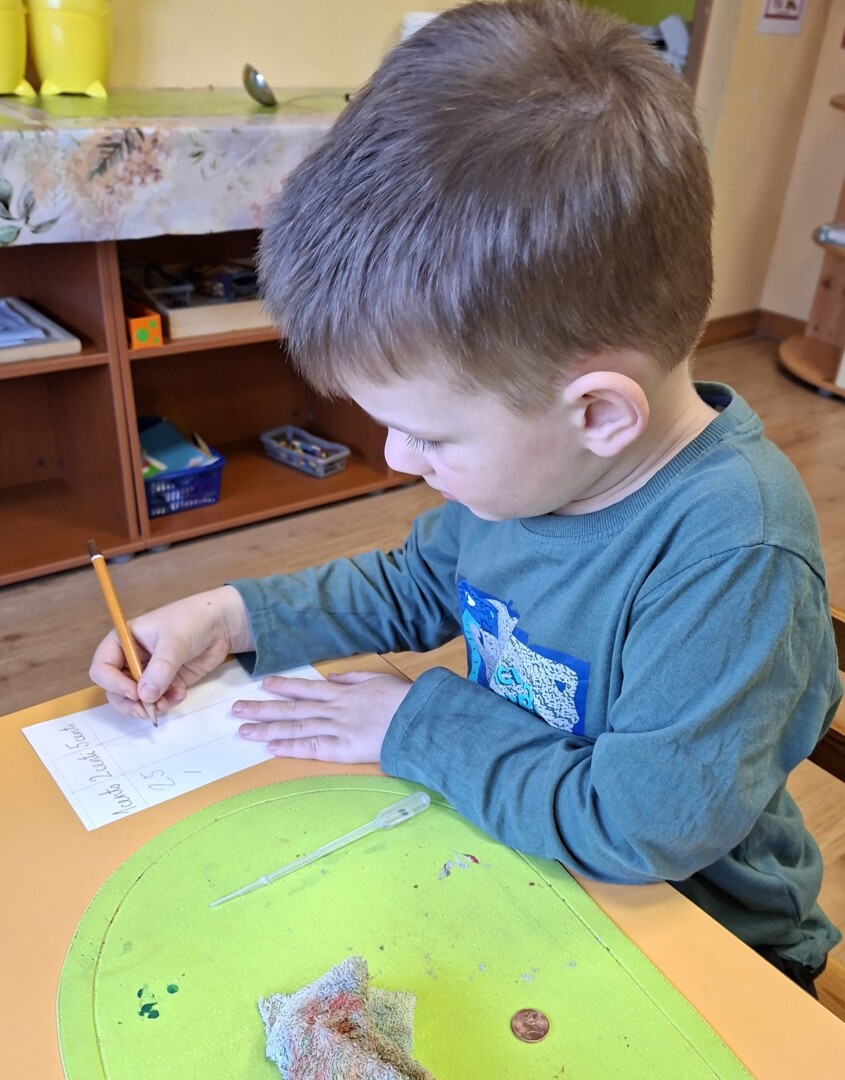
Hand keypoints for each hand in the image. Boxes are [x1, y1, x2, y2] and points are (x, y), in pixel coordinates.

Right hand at [89, 586, 251, 718]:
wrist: (222, 624)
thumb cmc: (192, 621)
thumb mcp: (174, 641)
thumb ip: (160, 669)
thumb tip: (145, 696)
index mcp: (122, 641)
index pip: (102, 668)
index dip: (113, 684)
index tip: (135, 693)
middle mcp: (130, 659)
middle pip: (115, 690)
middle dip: (130, 703)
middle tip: (147, 710)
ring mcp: (148, 672)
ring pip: (135, 700)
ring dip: (149, 706)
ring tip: (168, 702)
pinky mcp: (165, 682)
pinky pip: (157, 700)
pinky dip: (166, 703)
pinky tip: (181, 693)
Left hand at [233, 670, 411, 763]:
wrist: (418, 718)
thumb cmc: (404, 700)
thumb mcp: (378, 680)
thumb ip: (353, 679)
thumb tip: (333, 677)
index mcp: (343, 693)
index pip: (307, 688)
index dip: (284, 686)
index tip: (264, 684)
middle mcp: (333, 709)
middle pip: (292, 708)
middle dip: (263, 709)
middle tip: (236, 710)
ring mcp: (335, 728)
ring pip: (295, 726)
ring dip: (267, 728)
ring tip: (243, 730)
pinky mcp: (342, 749)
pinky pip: (310, 748)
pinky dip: (290, 747)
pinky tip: (270, 747)